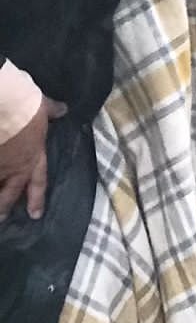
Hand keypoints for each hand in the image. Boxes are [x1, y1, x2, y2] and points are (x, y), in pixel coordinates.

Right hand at [0, 98, 64, 221]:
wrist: (2, 104)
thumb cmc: (22, 104)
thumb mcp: (40, 105)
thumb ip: (50, 110)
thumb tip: (62, 109)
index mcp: (32, 155)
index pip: (37, 181)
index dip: (36, 198)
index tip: (35, 214)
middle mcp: (13, 166)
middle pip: (9, 192)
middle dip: (5, 207)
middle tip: (2, 218)